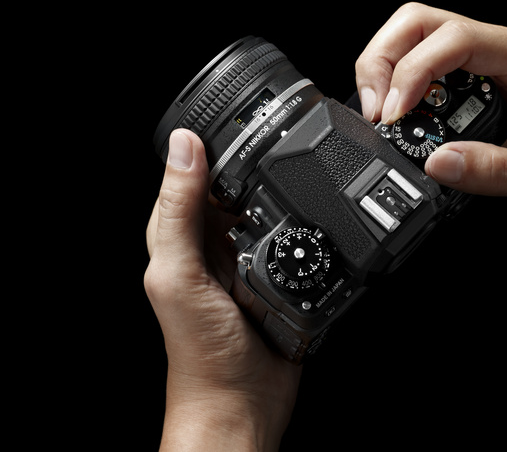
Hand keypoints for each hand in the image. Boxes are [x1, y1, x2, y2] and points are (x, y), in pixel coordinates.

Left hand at [145, 129, 301, 450]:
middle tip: (279, 136)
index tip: (238, 118)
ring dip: (279, 192)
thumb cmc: (200, 351)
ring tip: (299, 167)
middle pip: (235, 190)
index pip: (193, 176)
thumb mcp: (178, 274)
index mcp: (182, 238)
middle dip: (253, 165)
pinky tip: (313, 214)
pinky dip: (300, 224)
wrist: (241, 404)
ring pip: (266, 211)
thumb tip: (183, 146)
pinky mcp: (277, 279)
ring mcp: (247, 262)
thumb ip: (177, 212)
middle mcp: (213, 246)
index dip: (212, 147)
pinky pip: (290, 240)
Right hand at [356, 3, 506, 254]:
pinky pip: (436, 65)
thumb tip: (435, 163)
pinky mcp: (488, 81)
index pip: (455, 39)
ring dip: (391, 68)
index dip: (412, 71)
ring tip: (382, 112)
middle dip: (386, 58)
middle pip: (426, 22)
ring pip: (424, 37)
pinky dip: (408, 84)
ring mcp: (498, 62)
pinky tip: (405, 114)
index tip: (391, 113)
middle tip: (373, 106)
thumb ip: (490, 171)